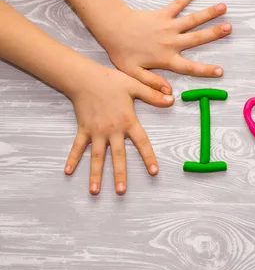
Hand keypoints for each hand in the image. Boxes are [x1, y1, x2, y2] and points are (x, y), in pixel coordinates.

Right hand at [63, 65, 174, 194]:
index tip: (154, 172)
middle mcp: (112, 130)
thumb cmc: (111, 81)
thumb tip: (172, 99)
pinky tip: (68, 171)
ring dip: (96, 174)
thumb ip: (153, 94)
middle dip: (120, 174)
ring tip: (95, 191)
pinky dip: (72, 158)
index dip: (148, 157)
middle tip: (122, 191)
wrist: (85, 77)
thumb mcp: (135, 86)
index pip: (142, 142)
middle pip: (118, 156)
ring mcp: (96, 131)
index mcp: (128, 121)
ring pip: (96, 156)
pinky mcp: (83, 129)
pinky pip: (78, 146)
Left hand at [99, 0, 231, 94]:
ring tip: (223, 7)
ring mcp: (168, 26)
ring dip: (208, 13)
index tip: (221, 71)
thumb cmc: (122, 52)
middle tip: (229, 28)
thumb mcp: (134, 73)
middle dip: (214, 33)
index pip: (190, 67)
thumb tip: (169, 94)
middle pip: (197, 38)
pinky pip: (177, 4)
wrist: (112, 28)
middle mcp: (171, 42)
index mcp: (166, 58)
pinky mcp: (163, 14)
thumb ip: (152, 83)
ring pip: (192, 20)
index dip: (206, 70)